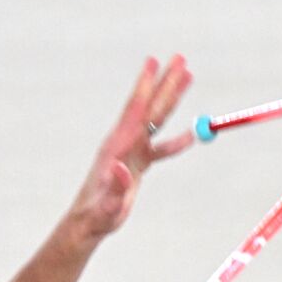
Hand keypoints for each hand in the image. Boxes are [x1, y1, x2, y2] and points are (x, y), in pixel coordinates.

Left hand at [68, 55, 195, 241]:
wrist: (89, 223)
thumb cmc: (97, 214)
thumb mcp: (107, 204)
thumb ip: (115, 186)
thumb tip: (121, 168)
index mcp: (117, 146)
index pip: (136, 108)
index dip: (145, 85)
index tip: (153, 61)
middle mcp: (124, 143)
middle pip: (150, 107)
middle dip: (165, 82)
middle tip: (180, 57)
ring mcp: (131, 151)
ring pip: (156, 120)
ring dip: (172, 98)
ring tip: (187, 76)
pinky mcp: (136, 163)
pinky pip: (160, 147)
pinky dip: (176, 141)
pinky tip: (191, 135)